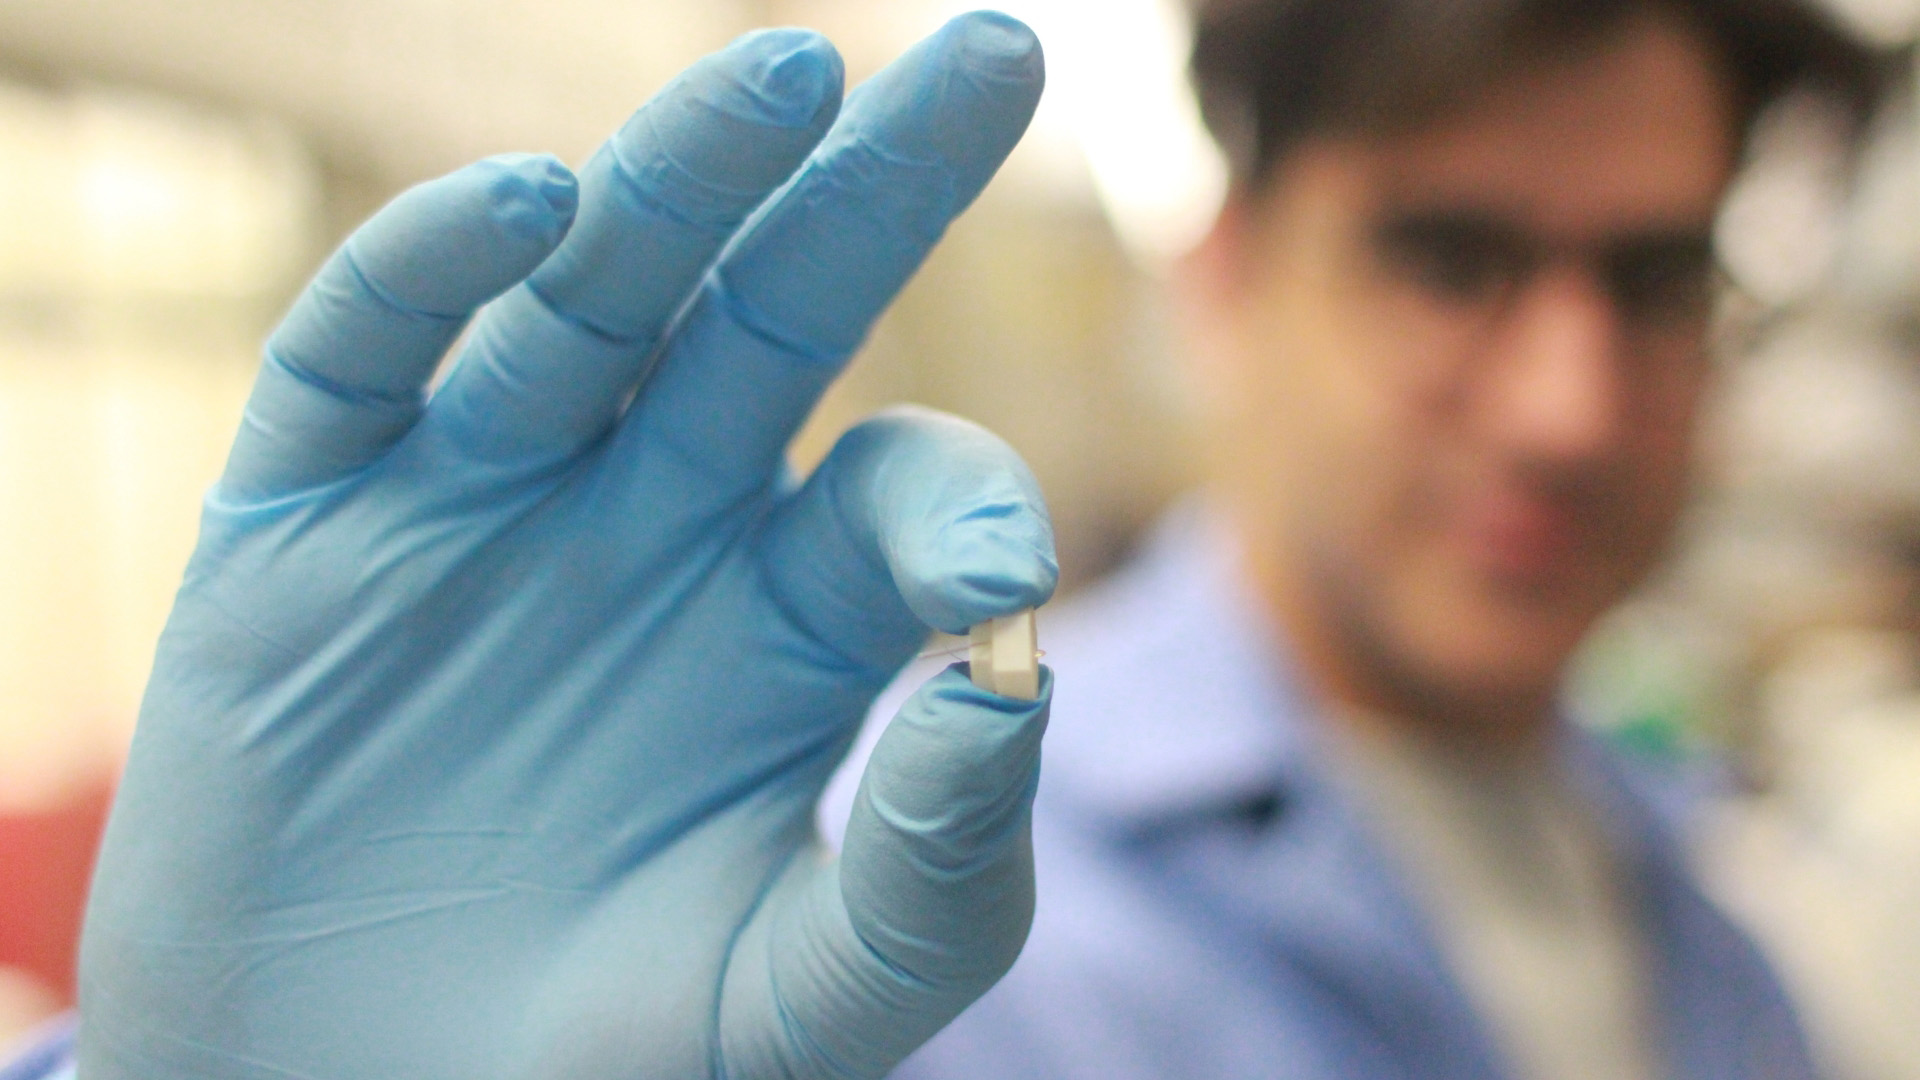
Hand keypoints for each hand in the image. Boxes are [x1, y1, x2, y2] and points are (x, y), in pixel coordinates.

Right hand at [78, 15, 1053, 1078]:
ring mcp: (488, 500)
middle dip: (880, 186)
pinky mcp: (314, 516)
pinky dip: (439, 270)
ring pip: (598, 294)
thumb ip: (934, 882)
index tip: (997, 573)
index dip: (963, 502)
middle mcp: (654, 524)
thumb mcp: (795, 1003)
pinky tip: (538, 211)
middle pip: (781, 313)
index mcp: (789, 621)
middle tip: (1008, 55)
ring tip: (791, 77)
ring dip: (686, 178)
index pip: (903, 489)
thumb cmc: (593, 1071)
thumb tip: (1016, 695)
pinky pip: (373, 348)